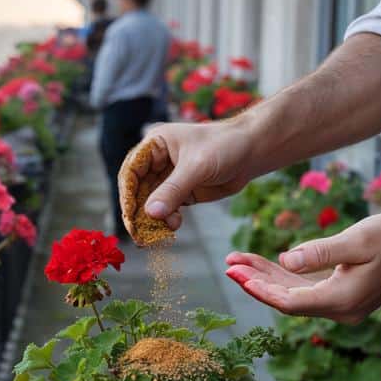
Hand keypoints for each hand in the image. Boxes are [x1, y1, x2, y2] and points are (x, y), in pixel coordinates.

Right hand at [125, 119, 263, 229]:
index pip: (131, 171)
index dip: (127, 194)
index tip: (130, 215)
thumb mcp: (197, 166)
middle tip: (139, 234)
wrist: (253, 152)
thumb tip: (151, 214)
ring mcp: (169, 179)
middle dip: (138, 213)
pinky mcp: (182, 193)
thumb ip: (173, 190)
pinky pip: (167, 210)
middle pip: (137, 191)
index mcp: (154, 145)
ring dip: (153, 220)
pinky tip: (172, 228)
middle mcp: (157, 162)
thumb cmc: (226, 146)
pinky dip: (166, 221)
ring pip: (151, 203)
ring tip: (158, 235)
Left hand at [224, 214, 380, 322]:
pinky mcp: (341, 294)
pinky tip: (262, 264)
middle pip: (286, 300)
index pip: (289, 302)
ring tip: (236, 263)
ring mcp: (340, 305)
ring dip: (265, 279)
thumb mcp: (357, 240)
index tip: (237, 274)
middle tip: (228, 266)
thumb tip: (286, 261)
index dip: (259, 289)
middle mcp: (339, 310)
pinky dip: (283, 277)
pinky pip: (305, 289)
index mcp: (342, 301)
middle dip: (255, 282)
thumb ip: (320, 252)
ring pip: (293, 294)